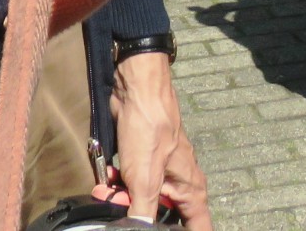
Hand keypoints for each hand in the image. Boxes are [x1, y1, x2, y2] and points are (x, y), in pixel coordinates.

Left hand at [110, 51, 211, 229]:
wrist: (135, 90)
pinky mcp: (143, 161)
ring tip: (106, 190)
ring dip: (123, 199)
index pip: (200, 228)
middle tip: (121, 209)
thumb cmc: (149, 128)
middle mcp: (179, 184)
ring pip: (142, 200)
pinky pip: (131, 183)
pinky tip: (106, 176)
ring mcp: (160, 172)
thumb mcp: (145, 179)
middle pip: (163, 217)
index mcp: (190, 191)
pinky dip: (118, 183)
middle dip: (138, 216)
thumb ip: (143, 214)